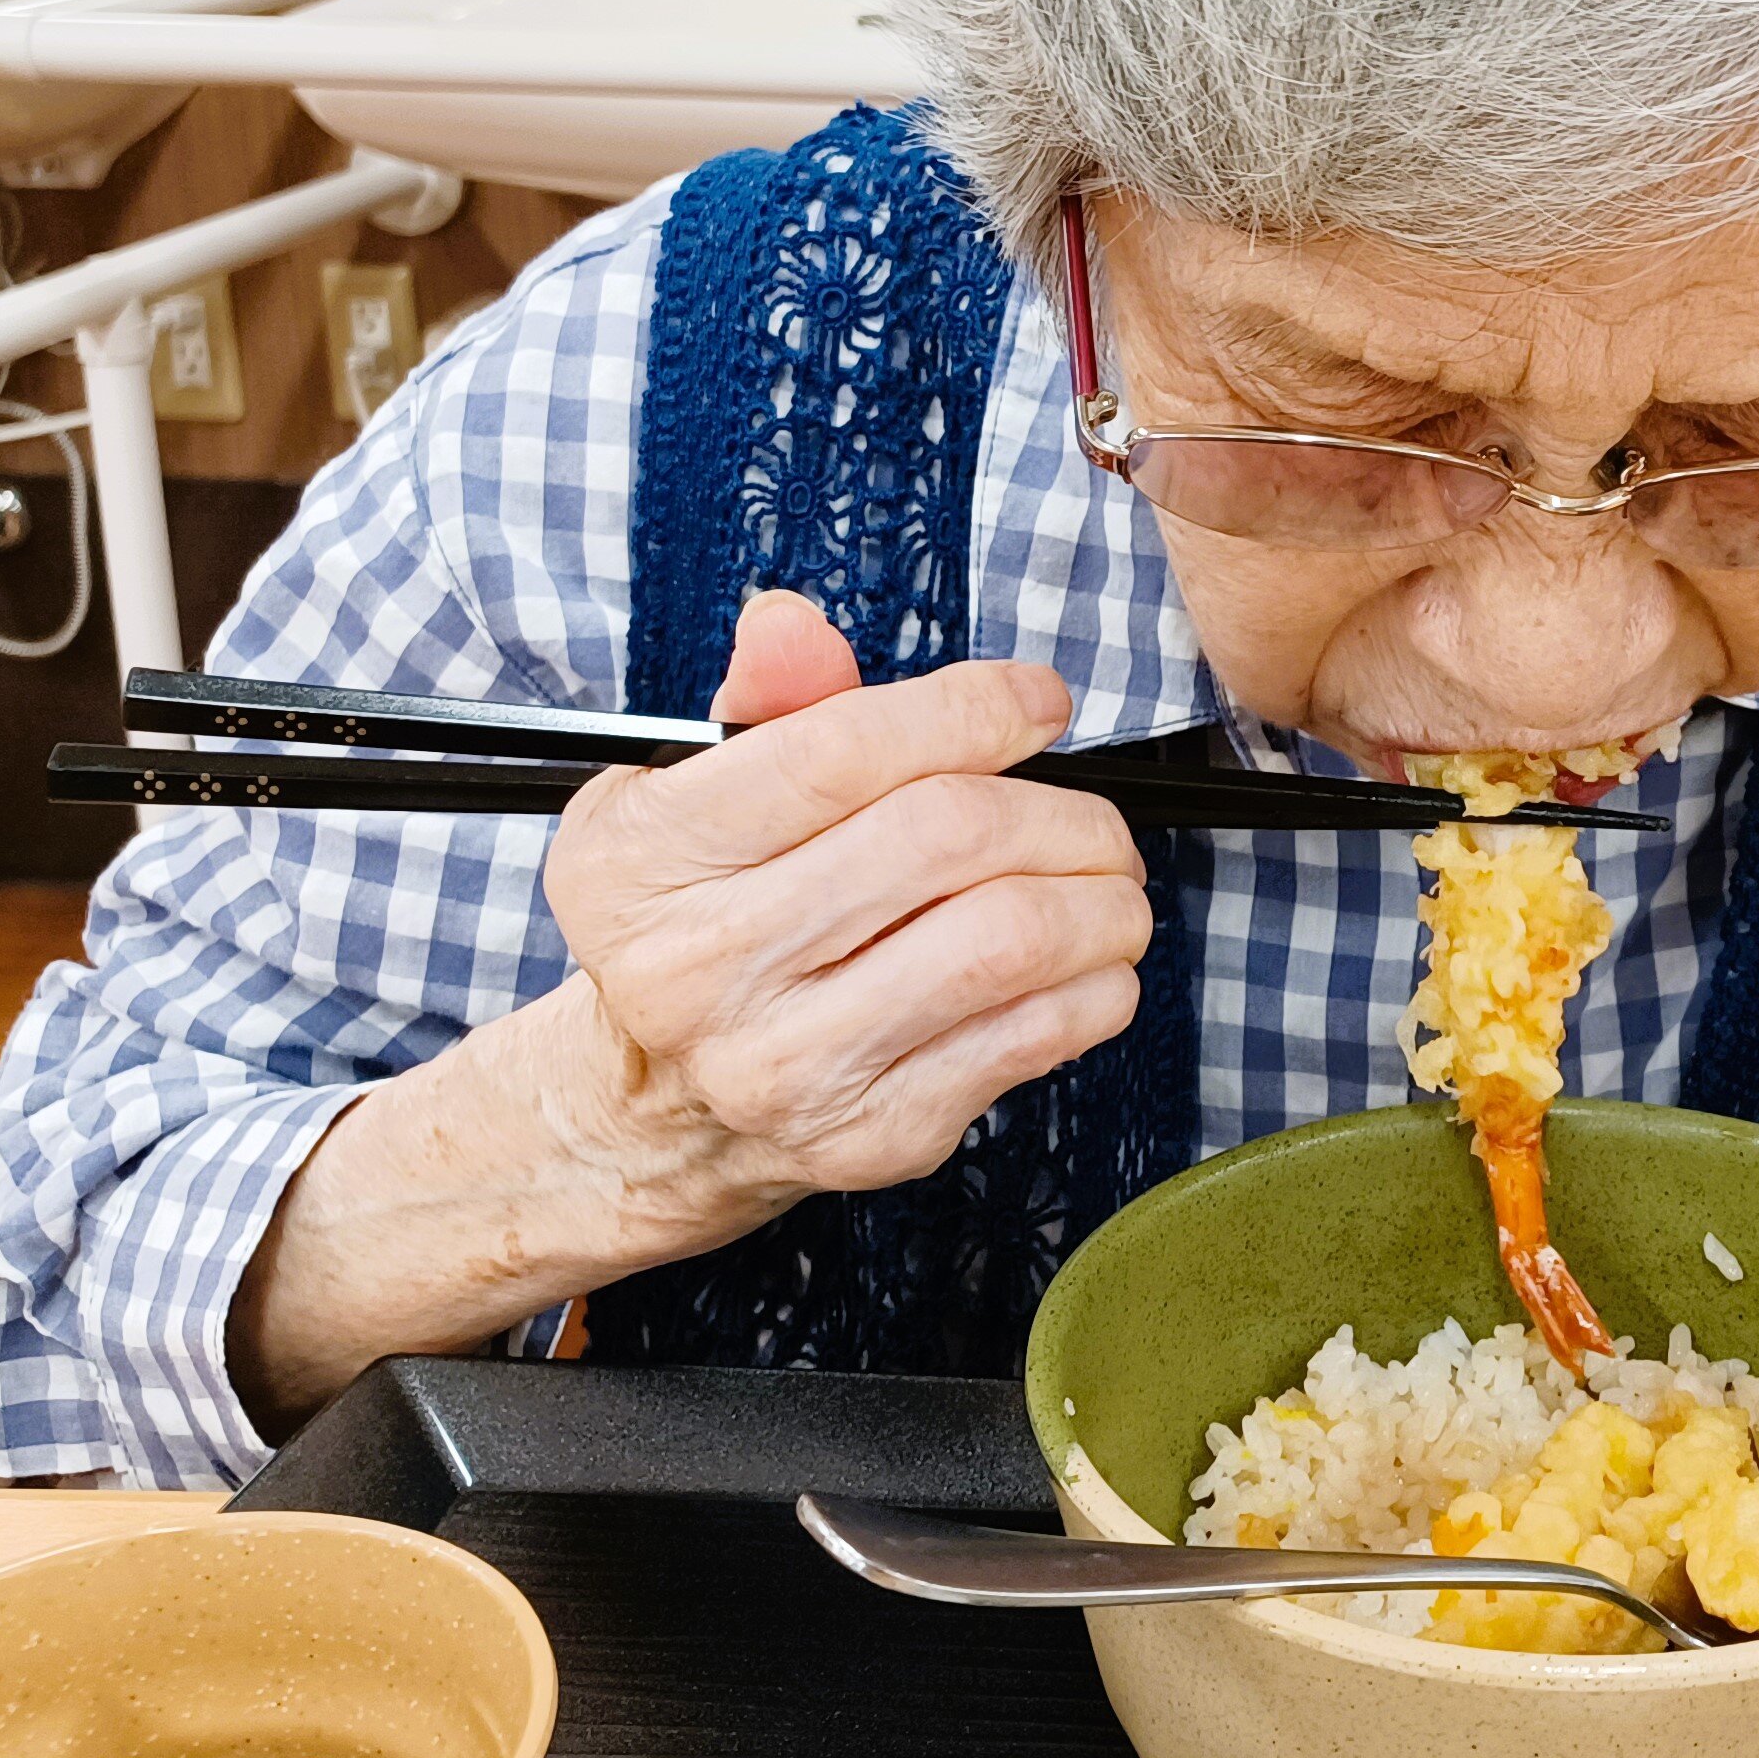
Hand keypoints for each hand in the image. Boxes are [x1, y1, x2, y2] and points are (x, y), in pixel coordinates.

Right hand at [538, 590, 1153, 1214]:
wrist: (655, 1108)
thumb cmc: (704, 919)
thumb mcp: (691, 796)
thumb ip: (762, 703)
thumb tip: (790, 623)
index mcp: (645, 859)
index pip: (842, 750)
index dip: (972, 709)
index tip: (1038, 701)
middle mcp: (700, 966)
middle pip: (948, 837)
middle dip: (1059, 809)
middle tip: (1093, 815)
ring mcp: (789, 1062)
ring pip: (1009, 941)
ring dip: (1101, 897)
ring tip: (1112, 881)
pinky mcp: (872, 1134)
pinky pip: (1033, 1036)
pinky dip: (1097, 983)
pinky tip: (1090, 960)